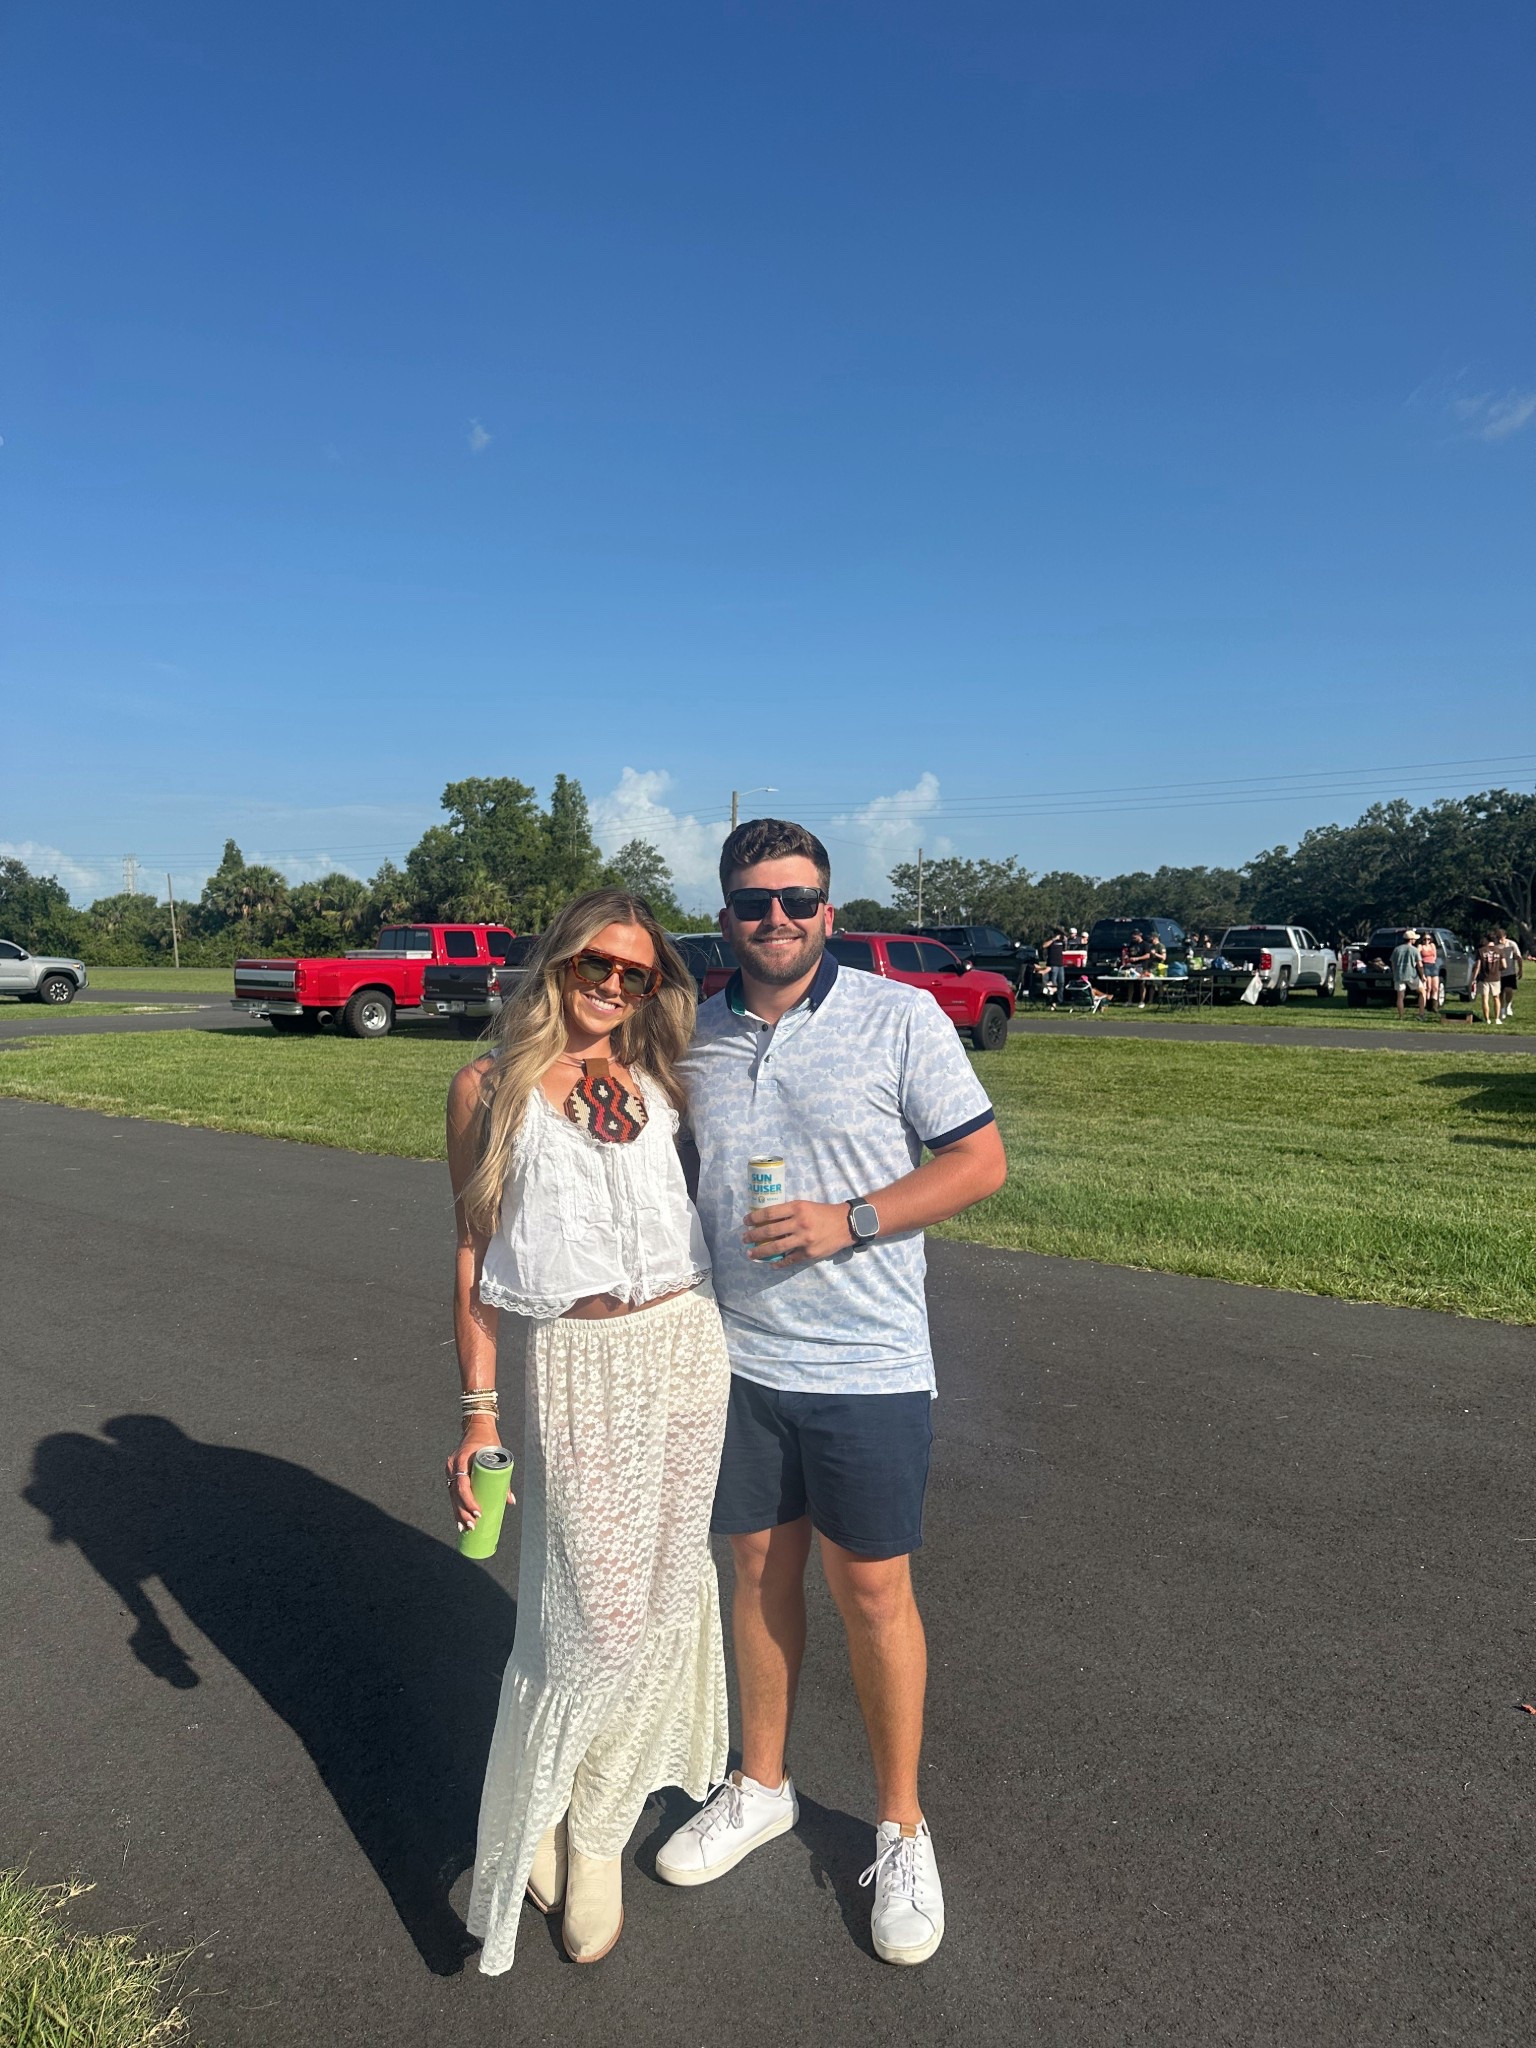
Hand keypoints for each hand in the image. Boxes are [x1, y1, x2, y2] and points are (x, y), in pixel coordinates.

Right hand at [447, 1416, 512, 1534]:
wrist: (476, 1427)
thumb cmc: (488, 1440)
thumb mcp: (497, 1455)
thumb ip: (504, 1478)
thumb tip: (510, 1500)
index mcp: (462, 1461)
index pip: (463, 1485)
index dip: (469, 1500)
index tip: (478, 1512)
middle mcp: (453, 1467)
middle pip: (456, 1494)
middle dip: (463, 1512)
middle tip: (472, 1526)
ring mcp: (451, 1471)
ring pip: (453, 1496)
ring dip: (458, 1513)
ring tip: (465, 1528)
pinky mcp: (452, 1474)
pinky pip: (453, 1493)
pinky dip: (456, 1506)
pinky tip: (459, 1519)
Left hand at [743, 1199, 856, 1268]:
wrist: (845, 1224)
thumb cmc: (823, 1212)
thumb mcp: (805, 1205)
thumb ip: (788, 1211)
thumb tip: (766, 1219)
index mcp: (797, 1208)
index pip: (770, 1213)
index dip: (755, 1218)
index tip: (746, 1221)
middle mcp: (799, 1223)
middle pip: (769, 1231)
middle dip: (753, 1236)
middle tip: (744, 1239)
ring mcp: (804, 1240)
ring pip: (776, 1248)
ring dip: (760, 1252)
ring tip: (751, 1254)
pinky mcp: (809, 1253)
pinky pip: (790, 1260)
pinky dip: (779, 1263)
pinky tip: (771, 1264)